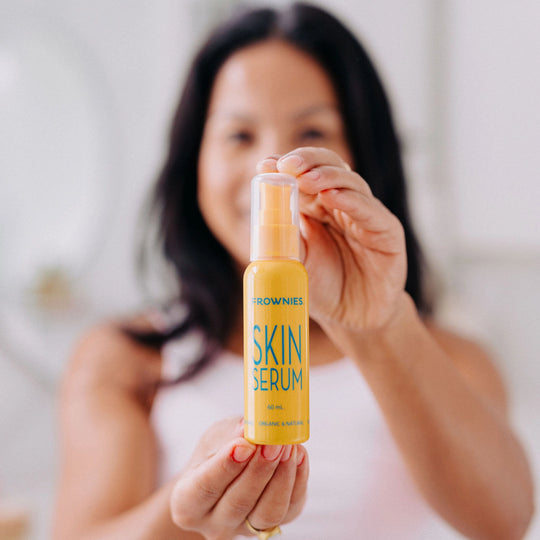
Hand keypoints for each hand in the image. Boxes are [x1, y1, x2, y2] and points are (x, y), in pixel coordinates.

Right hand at [170, 417, 307, 539]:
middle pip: (238, 503)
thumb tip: (248, 427)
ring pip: (266, 513)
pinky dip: (297, 481)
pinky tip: (299, 454)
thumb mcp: (214, 437)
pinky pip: (289, 509)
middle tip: (273, 443)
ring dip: (281, 477)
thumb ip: (229, 434)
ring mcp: (244, 530)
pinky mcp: (274, 526)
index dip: (226, 466)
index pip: (204, 488)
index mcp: (186, 502)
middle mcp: (213, 523)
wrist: (225, 472)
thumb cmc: (215, 452)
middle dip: (259, 470)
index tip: (244, 444)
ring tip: (288, 447)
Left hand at [257, 147, 406, 330]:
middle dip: (307, 162)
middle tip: (287, 165)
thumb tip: (265, 203)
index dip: (288, 167)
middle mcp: (343, 206)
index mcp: (319, 208)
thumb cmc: (323, 288)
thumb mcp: (296, 260)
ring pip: (351, 184)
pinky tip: (332, 196)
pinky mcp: (387, 232)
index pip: (305, 175)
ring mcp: (366, 216)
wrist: (352, 319)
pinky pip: (370, 211)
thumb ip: (284, 234)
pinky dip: (351, 201)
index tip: (267, 165)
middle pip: (329, 169)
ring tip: (306, 179)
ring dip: (327, 177)